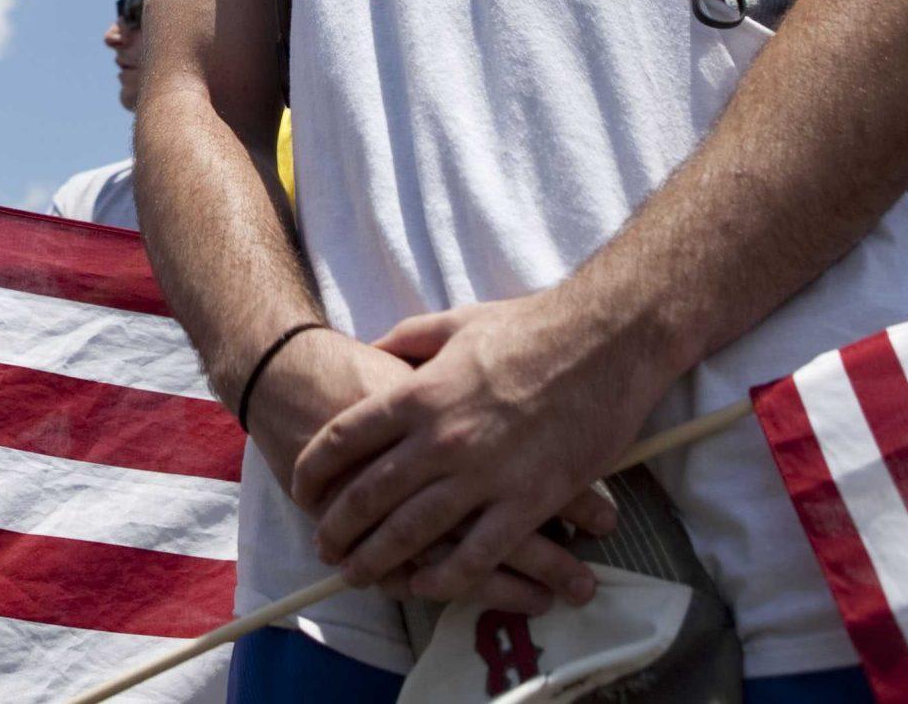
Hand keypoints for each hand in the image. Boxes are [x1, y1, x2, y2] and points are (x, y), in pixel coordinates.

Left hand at [291, 292, 657, 604]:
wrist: (606, 340)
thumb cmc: (532, 327)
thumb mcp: (456, 322)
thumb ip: (409, 339)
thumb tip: (371, 348)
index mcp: (420, 392)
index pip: (346, 437)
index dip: (314, 467)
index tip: (301, 487)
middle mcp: (442, 438)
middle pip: (369, 492)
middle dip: (338, 525)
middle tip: (323, 546)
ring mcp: (484, 473)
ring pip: (414, 531)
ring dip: (378, 559)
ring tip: (356, 575)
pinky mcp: (530, 501)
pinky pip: (478, 553)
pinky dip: (447, 577)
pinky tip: (426, 586)